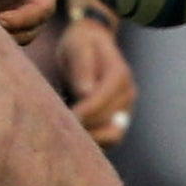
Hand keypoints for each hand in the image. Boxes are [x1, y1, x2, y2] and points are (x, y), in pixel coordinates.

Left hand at [0, 0, 60, 42]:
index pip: (41, 9)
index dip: (22, 18)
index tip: (1, 19)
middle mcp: (39, 1)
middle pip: (31, 29)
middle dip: (11, 32)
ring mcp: (22, 10)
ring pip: (17, 34)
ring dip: (0, 35)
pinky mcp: (5, 13)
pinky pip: (1, 30)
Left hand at [59, 15, 136, 145]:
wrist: (93, 43)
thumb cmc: (81, 43)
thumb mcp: (78, 45)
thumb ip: (82, 67)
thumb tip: (85, 92)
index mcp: (119, 75)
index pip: (101, 101)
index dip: (82, 113)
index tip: (62, 119)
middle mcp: (127, 94)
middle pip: (108, 123)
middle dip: (84, 129)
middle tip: (59, 131)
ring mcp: (125, 108)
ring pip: (113, 137)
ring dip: (91, 141)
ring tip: (66, 137)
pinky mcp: (118, 119)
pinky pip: (109, 139)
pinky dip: (93, 142)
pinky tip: (73, 137)